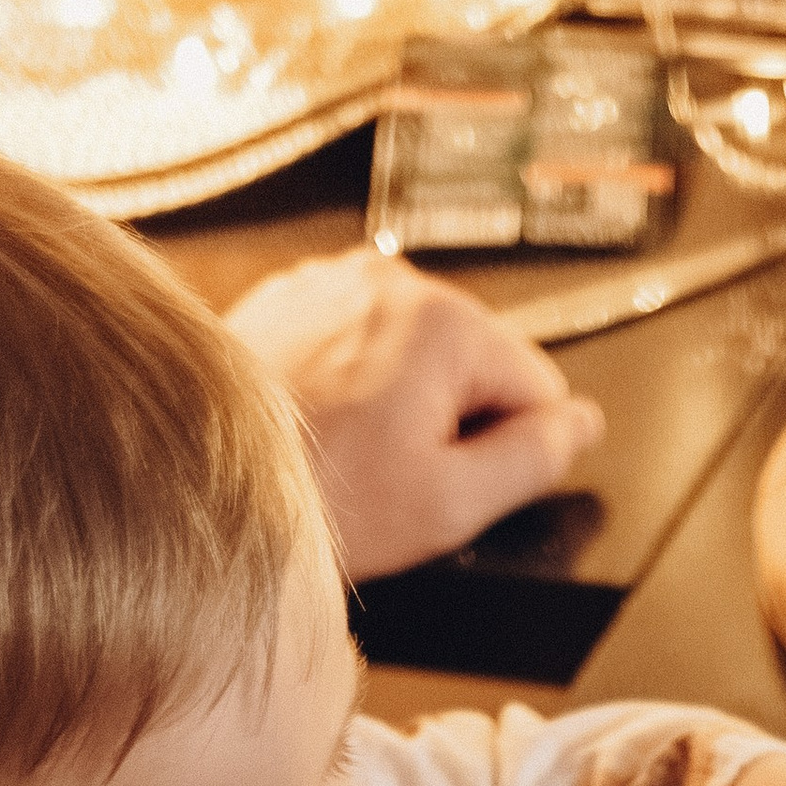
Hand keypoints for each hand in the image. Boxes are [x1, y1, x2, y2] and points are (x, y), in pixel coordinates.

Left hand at [226, 247, 604, 580]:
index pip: (538, 386)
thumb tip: (581, 427)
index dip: (512, 449)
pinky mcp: (292, 296)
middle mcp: (393, 281)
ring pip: (415, 353)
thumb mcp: (452, 504)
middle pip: (475, 363)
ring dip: (402, 403)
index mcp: (447, 323)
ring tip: (354, 453)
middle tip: (398, 475)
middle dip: (453, 421)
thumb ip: (534, 459)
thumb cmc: (319, 495)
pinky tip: (324, 428)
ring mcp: (336, 281)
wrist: (203, 483)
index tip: (459, 479)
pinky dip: (352, 385)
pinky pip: (357, 343)